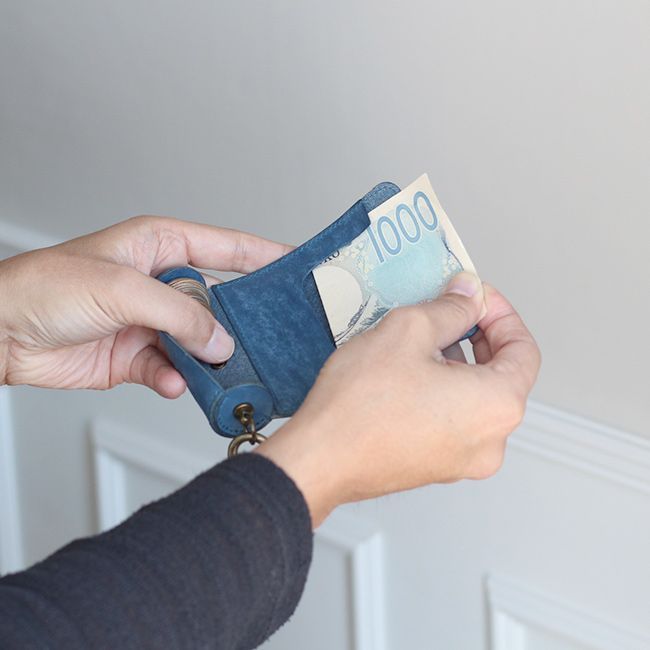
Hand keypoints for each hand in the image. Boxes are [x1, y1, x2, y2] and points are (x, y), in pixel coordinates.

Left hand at [0, 216, 290, 395]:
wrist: (0, 334)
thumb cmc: (46, 288)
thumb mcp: (122, 289)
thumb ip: (180, 314)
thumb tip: (222, 342)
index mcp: (161, 246)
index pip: (228, 247)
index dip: (266, 256)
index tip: (299, 267)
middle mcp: (161, 283)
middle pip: (220, 302)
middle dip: (242, 322)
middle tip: (272, 338)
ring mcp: (152, 321)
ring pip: (201, 342)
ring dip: (212, 359)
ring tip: (228, 373)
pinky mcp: (138, 356)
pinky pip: (174, 370)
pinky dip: (179, 380)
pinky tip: (175, 383)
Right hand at [257, 273, 540, 526]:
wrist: (319, 458)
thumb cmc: (361, 402)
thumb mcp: (409, 330)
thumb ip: (451, 307)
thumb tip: (469, 295)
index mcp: (498, 406)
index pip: (523, 350)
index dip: (500, 313)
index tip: (473, 297)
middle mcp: (491, 441)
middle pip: (502, 375)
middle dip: (478, 337)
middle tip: (447, 311)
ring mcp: (463, 461)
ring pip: (474, 398)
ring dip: (457, 363)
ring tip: (420, 341)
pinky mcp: (436, 468)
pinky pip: (453, 420)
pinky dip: (442, 391)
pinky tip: (408, 373)